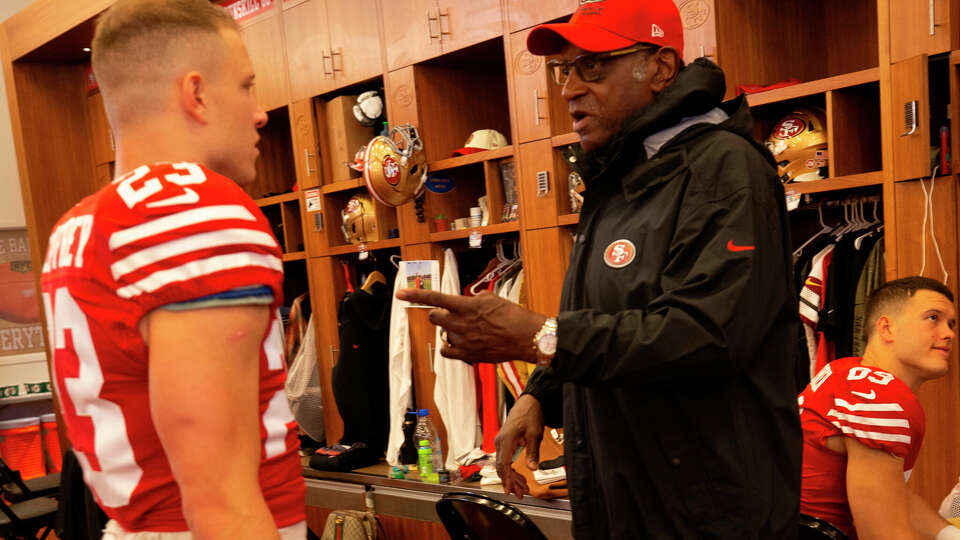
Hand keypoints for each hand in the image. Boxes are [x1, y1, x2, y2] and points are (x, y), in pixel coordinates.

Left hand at [395, 289, 545, 363]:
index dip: (414, 295)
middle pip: (434, 317)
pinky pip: (447, 351)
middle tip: (451, 314)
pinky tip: (459, 344)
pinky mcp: (467, 355)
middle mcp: (459, 323)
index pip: (433, 298)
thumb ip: (473, 300)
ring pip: (444, 334)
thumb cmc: (512, 316)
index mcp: (464, 306)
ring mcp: (462, 340)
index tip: (400, 294)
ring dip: (451, 330)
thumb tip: (467, 302)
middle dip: (438, 314)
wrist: (525, 336)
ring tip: (470, 330)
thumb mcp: (491, 298)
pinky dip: (450, 347)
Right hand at [494, 394, 543, 498]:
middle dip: (511, 482)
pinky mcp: (504, 443)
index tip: (510, 490)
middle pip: (501, 467)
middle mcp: (500, 442)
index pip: (503, 464)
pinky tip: (519, 477)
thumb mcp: (535, 435)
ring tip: (522, 488)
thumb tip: (532, 468)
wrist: (529, 402)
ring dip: (512, 477)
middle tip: (521, 493)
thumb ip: (532, 453)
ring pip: (503, 465)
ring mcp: (501, 442)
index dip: (507, 479)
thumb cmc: (530, 415)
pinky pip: (505, 460)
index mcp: (506, 440)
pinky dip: (511, 470)